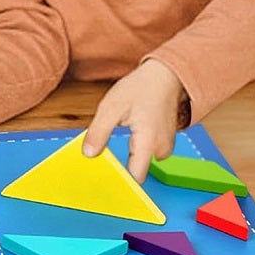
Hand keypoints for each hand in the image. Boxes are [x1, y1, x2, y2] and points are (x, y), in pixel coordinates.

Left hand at [81, 59, 186, 181]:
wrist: (164, 75)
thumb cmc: (139, 88)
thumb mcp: (111, 107)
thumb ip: (99, 132)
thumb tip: (88, 154)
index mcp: (148, 143)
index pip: (135, 177)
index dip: (119, 179)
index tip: (105, 178)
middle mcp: (161, 149)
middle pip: (137, 169)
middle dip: (121, 161)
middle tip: (110, 141)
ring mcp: (166, 146)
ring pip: (142, 160)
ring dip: (131, 150)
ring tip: (126, 126)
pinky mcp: (166, 142)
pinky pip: (148, 152)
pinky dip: (139, 144)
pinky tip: (135, 127)